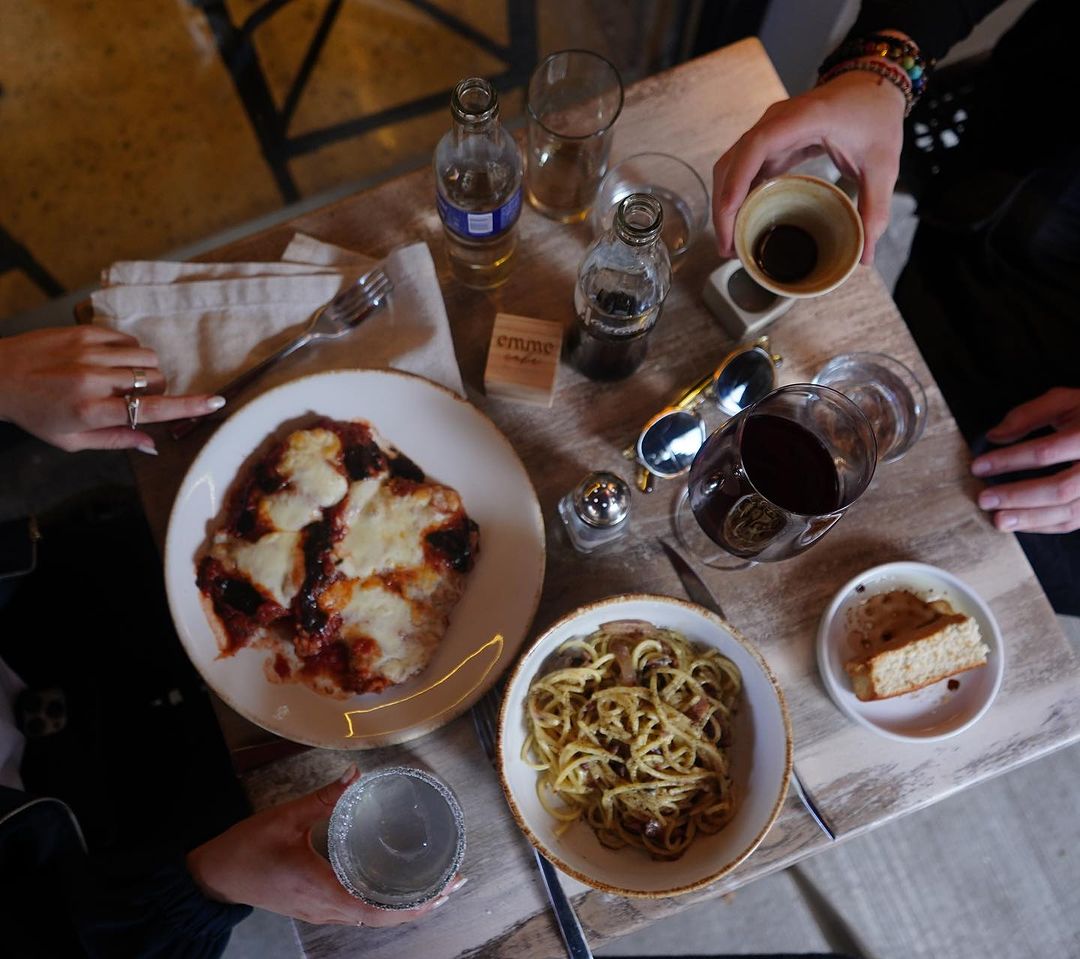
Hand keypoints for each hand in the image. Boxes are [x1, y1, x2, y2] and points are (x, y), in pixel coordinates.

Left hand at [0, 327, 224, 452]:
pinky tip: (114, 361)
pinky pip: (130, 340)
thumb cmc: (35, 413)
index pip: (151, 409)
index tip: (215, 402)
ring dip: (148, 371)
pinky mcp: (85, 332)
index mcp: (91, 411)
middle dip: (159, 390)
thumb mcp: (72, 440)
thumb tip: (153, 445)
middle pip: (155, 380)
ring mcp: (89, 352)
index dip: (188, 407)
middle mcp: (93, 380)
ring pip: (147, 358)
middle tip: (138, 397)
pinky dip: (132, 352)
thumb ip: (116, 440)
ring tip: (127, 379)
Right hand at [185, 766, 460, 926]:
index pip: (378, 908)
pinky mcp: (314, 906)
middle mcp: (325, 907)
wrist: (214, 876)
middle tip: (454, 884)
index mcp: (322, 888)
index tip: (445, 887)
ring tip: (434, 888)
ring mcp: (319, 911)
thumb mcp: (285, 817)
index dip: (416, 902)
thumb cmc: (246, 849)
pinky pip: (357, 914)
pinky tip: (394, 891)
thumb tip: (355, 775)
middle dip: (422, 905)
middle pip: (382, 918)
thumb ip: (323, 798)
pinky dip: (383, 907)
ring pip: (371, 920)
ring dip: (404, 908)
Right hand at [712, 69, 905, 264]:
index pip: (756, 146)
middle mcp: (776, 121)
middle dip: (724, 205)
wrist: (874, 85)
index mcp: (802, 119)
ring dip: (725, 202)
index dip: (737, 180)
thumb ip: (875, 209)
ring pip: (731, 166)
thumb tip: (865, 257)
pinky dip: (736, 195)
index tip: (730, 213)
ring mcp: (769, 131)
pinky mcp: (770, 142)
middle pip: (733, 162)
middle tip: (728, 246)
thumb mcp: (883, 166)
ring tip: (731, 240)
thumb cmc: (876, 117)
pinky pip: (743, 168)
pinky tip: (742, 220)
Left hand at [971, 388, 1079, 532]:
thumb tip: (993, 436)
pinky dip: (1044, 526)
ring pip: (1069, 512)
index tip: (978, 467)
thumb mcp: (1064, 401)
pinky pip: (1073, 522)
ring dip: (1030, 519)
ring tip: (997, 520)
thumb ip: (1028, 415)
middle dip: (1018, 496)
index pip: (1046, 452)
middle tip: (984, 499)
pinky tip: (1019, 523)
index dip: (1009, 461)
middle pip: (1059, 489)